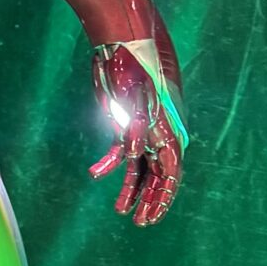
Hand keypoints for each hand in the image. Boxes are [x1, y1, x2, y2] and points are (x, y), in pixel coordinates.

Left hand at [89, 41, 184, 225]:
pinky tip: (96, 173)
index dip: (162, 199)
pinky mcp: (124, 122)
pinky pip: (121, 151)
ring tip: (122, 210)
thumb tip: (132, 155)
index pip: (170, 175)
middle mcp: (159, 135)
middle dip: (149, 200)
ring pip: (140, 167)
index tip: (151, 218)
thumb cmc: (133, 70)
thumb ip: (135, 128)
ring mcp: (142, 129)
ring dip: (132, 188)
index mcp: (168, 133)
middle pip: (157, 175)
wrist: (121, 44)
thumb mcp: (136, 99)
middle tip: (138, 222)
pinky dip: (110, 164)